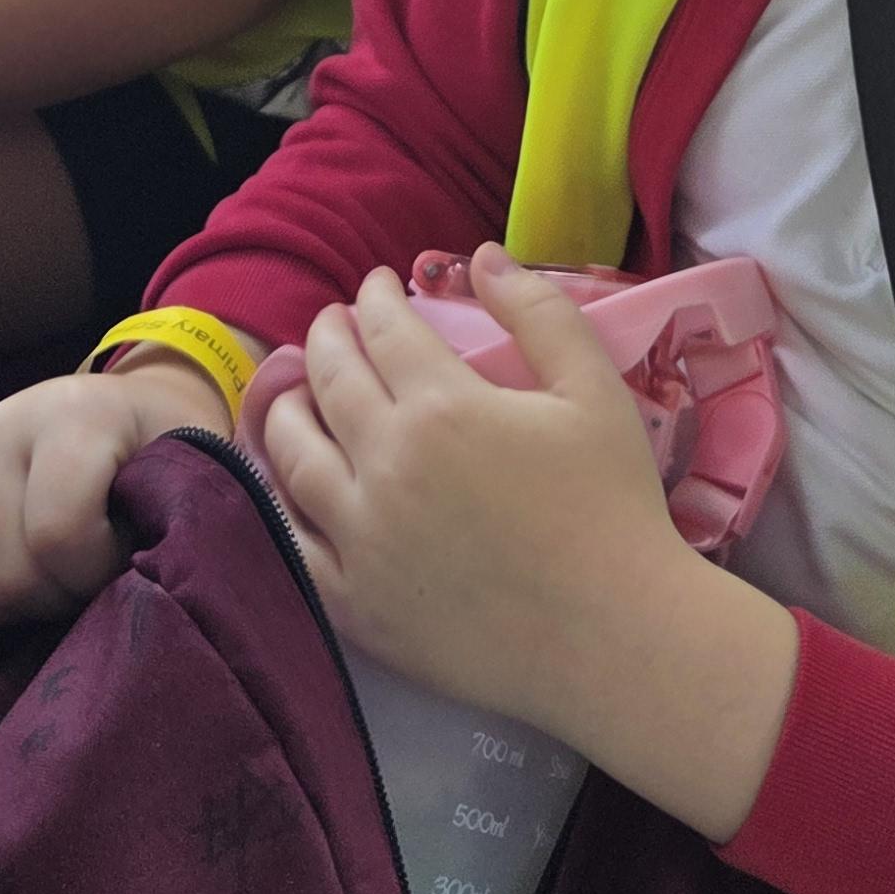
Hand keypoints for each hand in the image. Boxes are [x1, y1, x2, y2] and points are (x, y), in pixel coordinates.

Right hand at [0, 352, 233, 624]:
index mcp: (77, 415)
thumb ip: (176, 526)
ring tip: (46, 578)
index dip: (93, 573)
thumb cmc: (171, 462)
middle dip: (51, 598)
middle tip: (86, 580)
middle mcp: (2, 427)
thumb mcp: (193, 480)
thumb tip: (146, 593)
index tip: (128, 561)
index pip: (55, 536)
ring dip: (3, 607)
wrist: (142, 411)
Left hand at [264, 252, 801, 838]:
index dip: (374, 298)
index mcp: (442, 407)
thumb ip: (538, 312)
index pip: (383, 330)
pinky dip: (278, 499)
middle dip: (326, 338)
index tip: (375, 285)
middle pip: (328, 381)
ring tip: (297, 392)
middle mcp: (385, 466)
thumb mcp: (594, 390)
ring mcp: (360, 540)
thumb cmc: (613, 507)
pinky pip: (291, 541)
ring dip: (286, 408)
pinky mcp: (354, 604)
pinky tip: (289, 481)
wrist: (615, 636)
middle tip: (332, 323)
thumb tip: (482, 257)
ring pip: (291, 456)